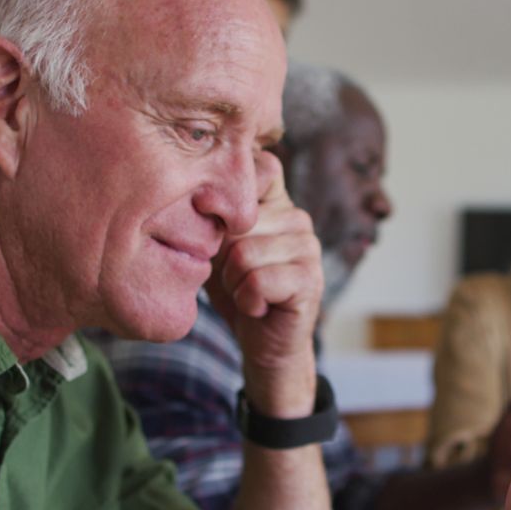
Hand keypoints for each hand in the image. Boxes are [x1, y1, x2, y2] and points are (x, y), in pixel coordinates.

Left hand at [205, 173, 322, 416]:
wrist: (261, 342)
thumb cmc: (235, 289)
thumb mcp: (215, 246)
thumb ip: (211, 216)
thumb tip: (199, 194)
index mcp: (275, 202)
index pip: (262, 167)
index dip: (228, 187)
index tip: (206, 208)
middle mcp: (297, 217)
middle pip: (240, 220)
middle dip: (222, 255)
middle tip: (234, 274)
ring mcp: (308, 247)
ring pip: (245, 253)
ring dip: (234, 281)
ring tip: (246, 290)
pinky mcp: (311, 279)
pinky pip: (259, 281)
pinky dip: (248, 300)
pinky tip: (258, 306)